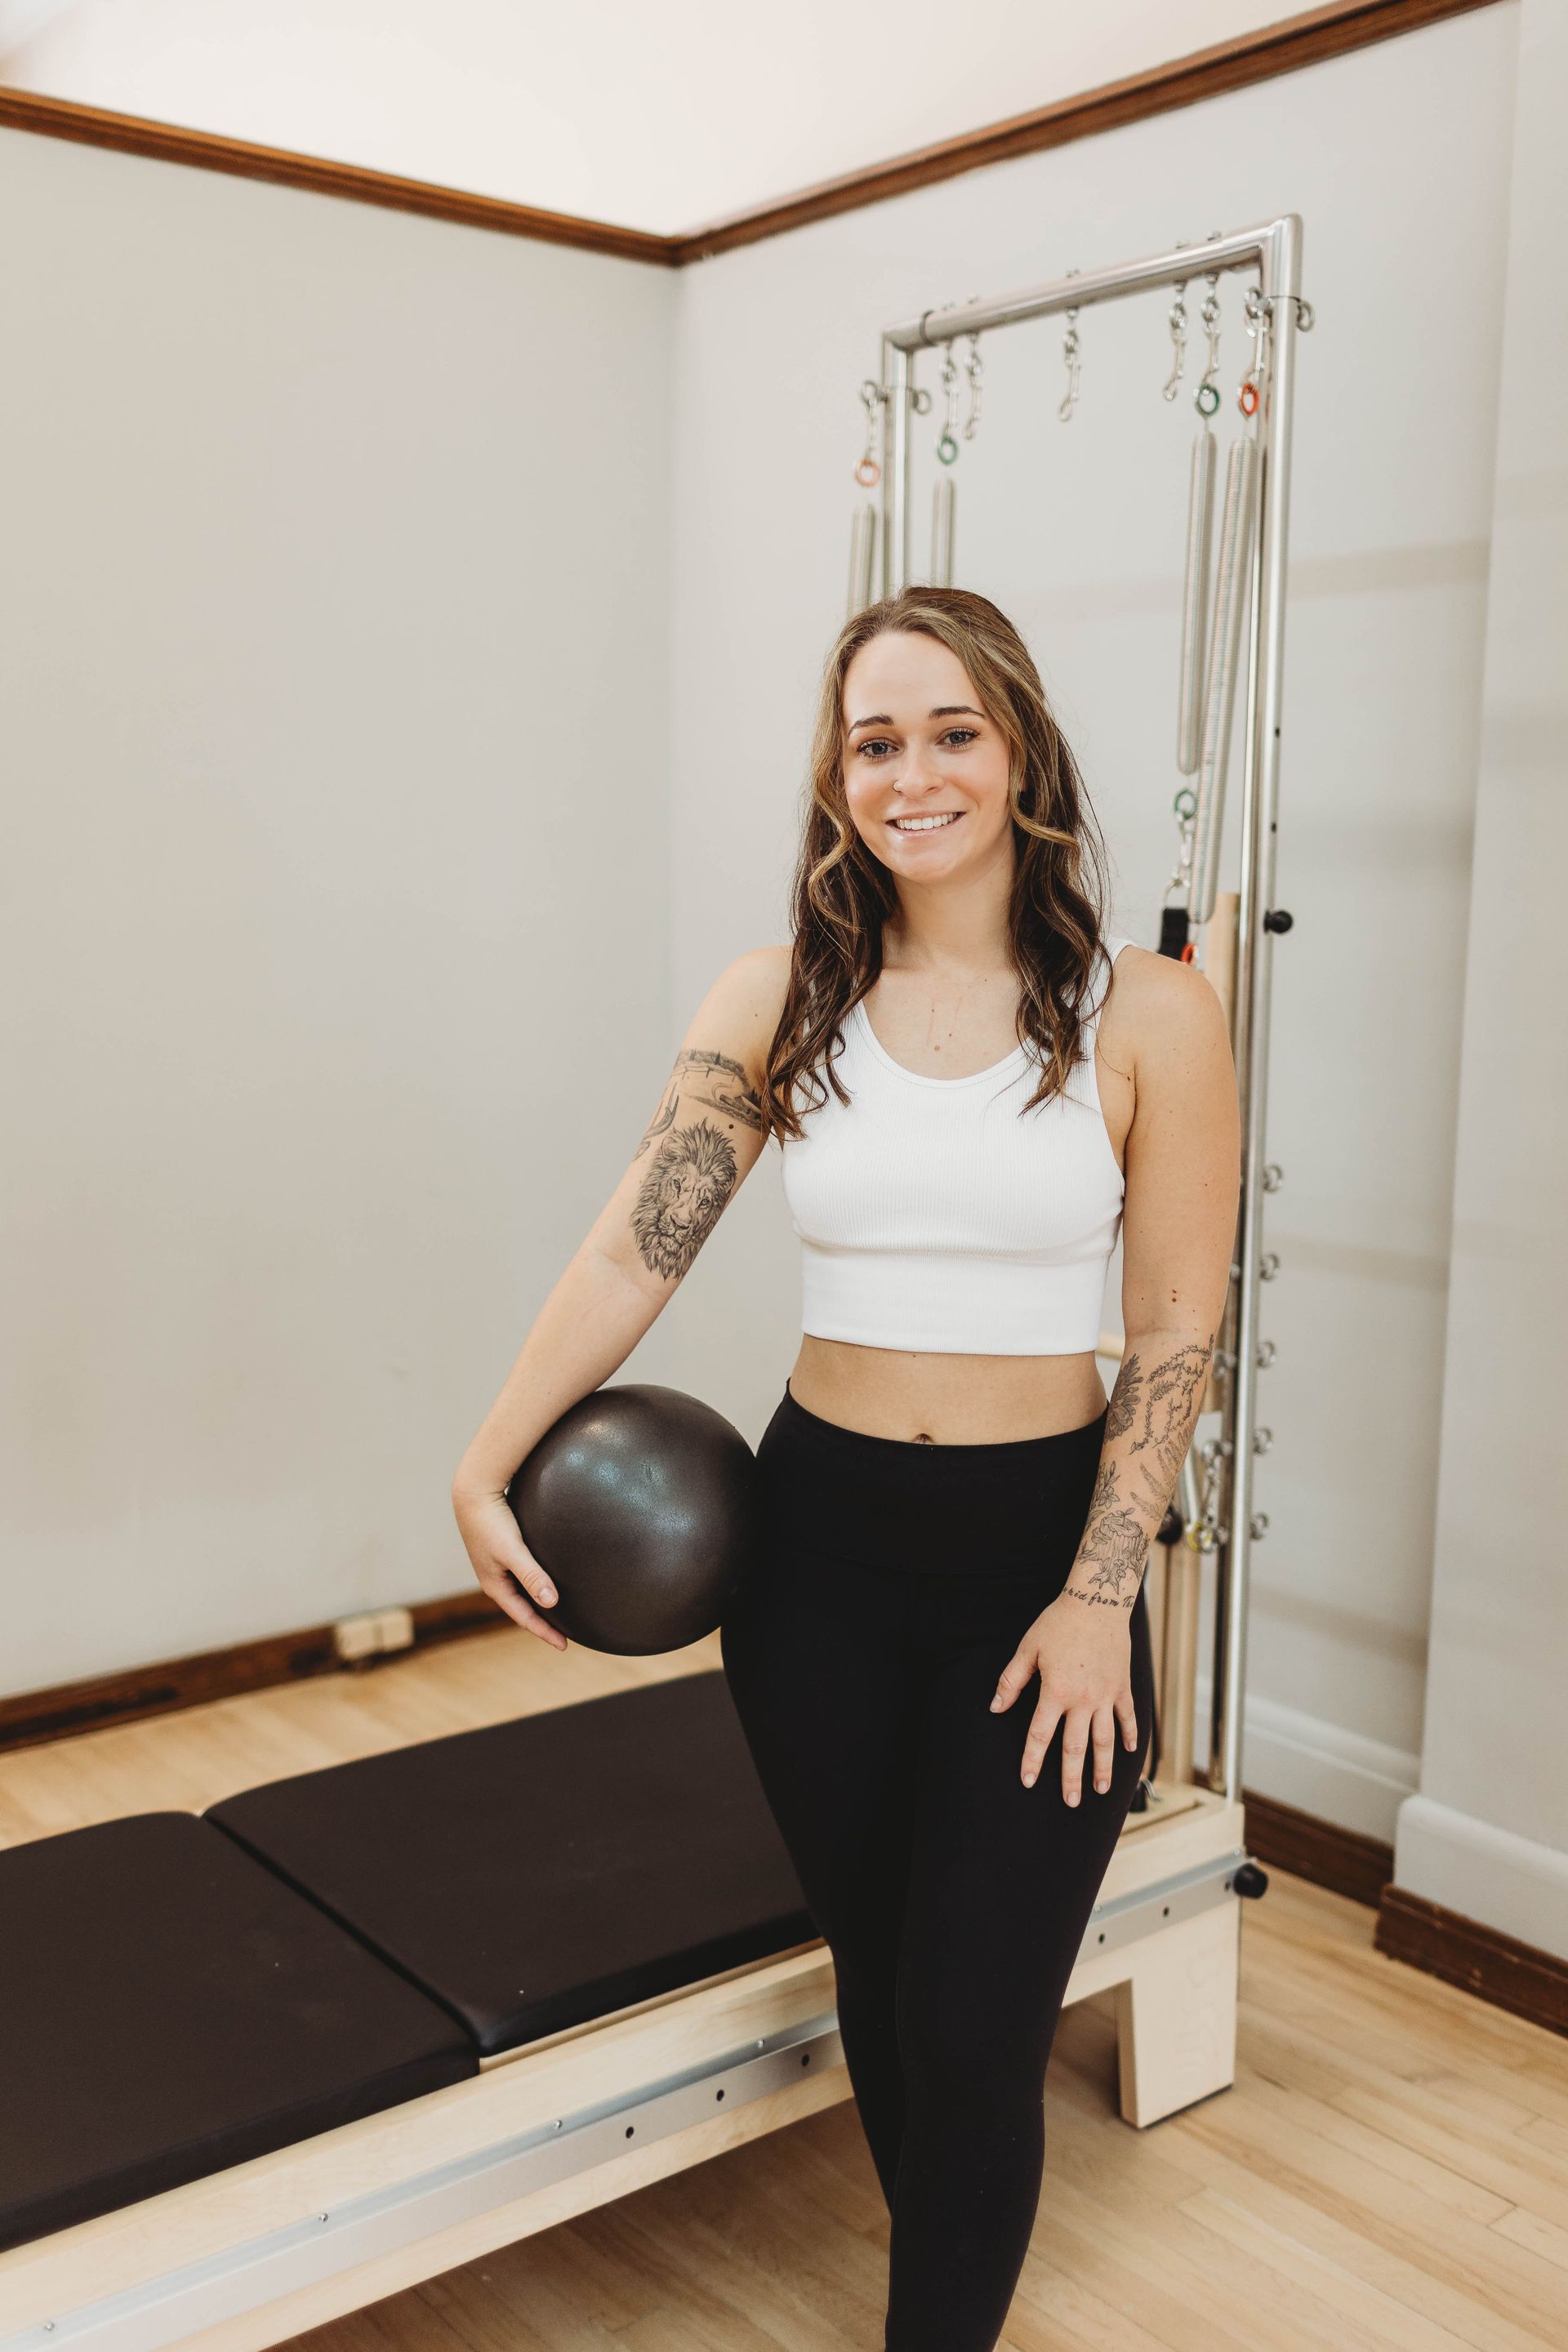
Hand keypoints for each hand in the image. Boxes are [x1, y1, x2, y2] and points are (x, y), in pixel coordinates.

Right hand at [451, 1480, 568, 1650]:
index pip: (524, 1617)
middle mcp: (495, 1579)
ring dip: (539, 1604)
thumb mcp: (513, 1550)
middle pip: (522, 1608)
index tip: (565, 1645)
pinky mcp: (503, 1551)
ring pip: (522, 1593)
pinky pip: (522, 1576)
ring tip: (558, 1613)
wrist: (474, 1492)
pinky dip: (536, 1585)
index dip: (544, 1632)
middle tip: (565, 1635)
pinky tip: (547, 1581)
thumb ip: (532, 1575)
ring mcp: (497, 1565)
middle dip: (542, 1623)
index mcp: (495, 1585)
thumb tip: (551, 1602)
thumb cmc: (492, 1521)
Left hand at [989, 1589, 1138, 1801]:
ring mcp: (1106, 1696)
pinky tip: (1128, 1752)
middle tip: (1069, 1802)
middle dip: (1071, 1778)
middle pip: (1076, 1748)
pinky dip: (1129, 1736)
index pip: (1040, 1735)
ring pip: (1105, 1740)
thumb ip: (1012, 1681)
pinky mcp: (1123, 1687)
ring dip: (1103, 1767)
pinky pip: (1127, 1717)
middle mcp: (1083, 1700)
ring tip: (1100, 1790)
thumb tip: (996, 1708)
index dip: (1032, 1760)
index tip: (1028, 1781)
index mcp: (1055, 1692)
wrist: (1097, 1601)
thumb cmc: (1058, 1623)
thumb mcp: (1027, 1649)